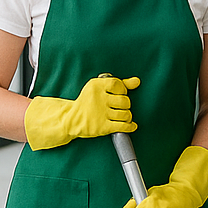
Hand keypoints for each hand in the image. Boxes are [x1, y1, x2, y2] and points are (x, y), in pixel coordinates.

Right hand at [24, 75, 139, 149]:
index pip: (118, 85)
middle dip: (125, 105)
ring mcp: (99, 113)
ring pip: (126, 114)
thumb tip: (137, 81)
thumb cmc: (88, 102)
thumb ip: (120, 84)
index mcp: (96, 86)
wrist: (70, 119)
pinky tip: (130, 125)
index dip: (123, 90)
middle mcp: (97, 99)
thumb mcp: (99, 88)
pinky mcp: (101, 127)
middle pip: (125, 101)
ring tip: (121, 116)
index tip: (120, 94)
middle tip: (119, 107)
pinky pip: (123, 126)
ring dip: (127, 116)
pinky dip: (130, 127)